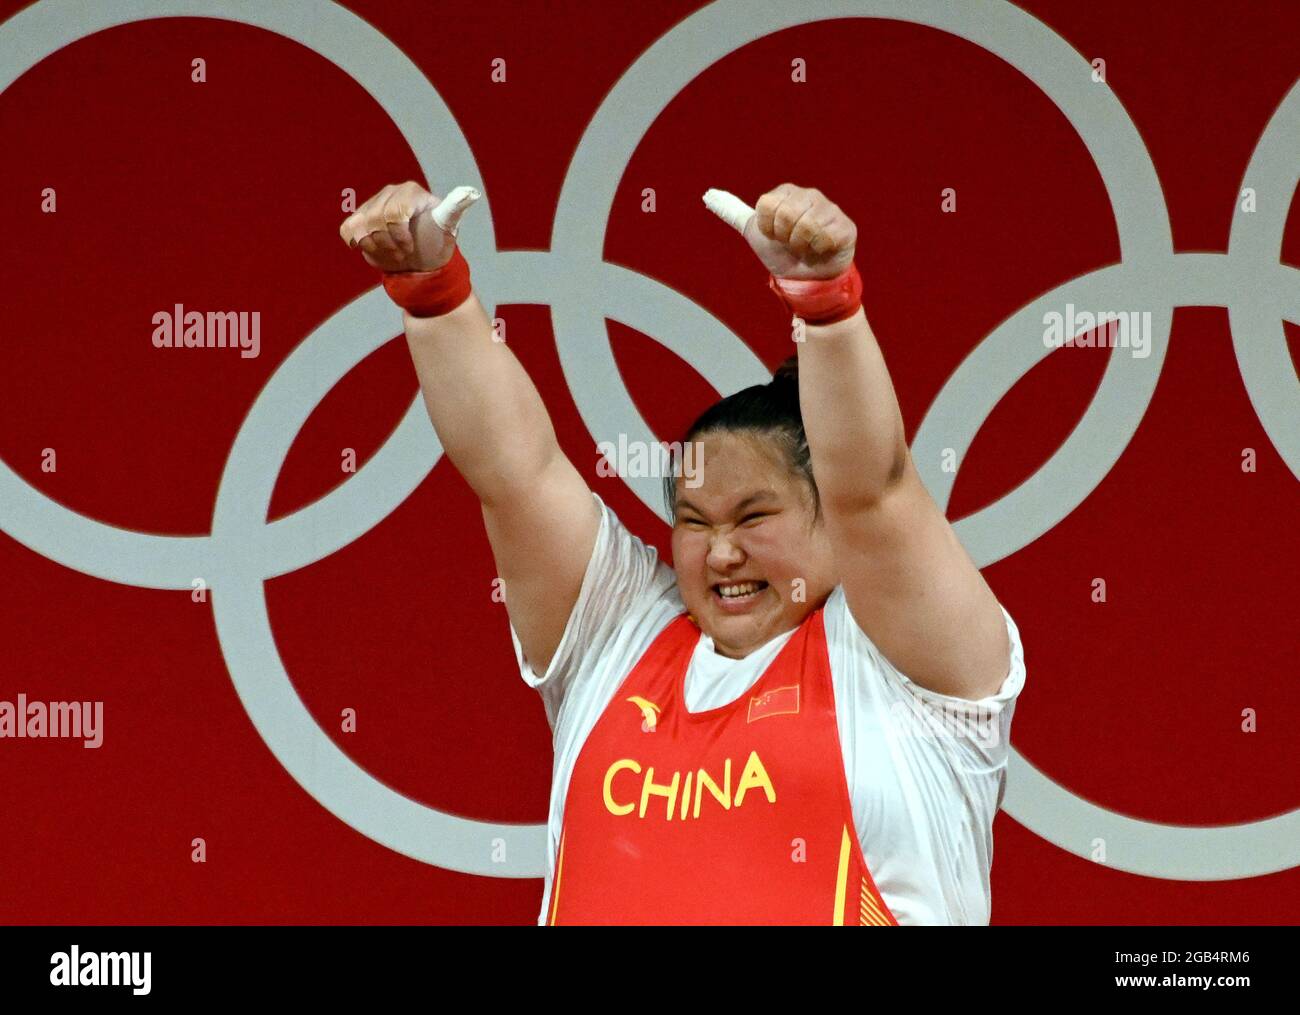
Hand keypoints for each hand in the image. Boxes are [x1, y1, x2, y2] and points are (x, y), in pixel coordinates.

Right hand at [339, 181, 479, 272]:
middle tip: (402, 254)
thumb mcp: (448, 226)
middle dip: (389, 244)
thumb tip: (472, 192)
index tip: (409, 248)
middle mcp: (390, 192)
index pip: (395, 211)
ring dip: (375, 246)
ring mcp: (373, 203)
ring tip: (392, 252)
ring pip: (361, 225)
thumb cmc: (434, 241)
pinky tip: (374, 247)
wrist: (419, 258)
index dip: (399, 234)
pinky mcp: (359, 217)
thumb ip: (455, 208)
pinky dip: (359, 243)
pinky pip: (348, 229)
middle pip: (376, 219)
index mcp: (411, 192)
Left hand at [704, 183, 855, 280]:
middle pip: (787, 215)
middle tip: (791, 244)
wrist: (806, 280)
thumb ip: (733, 213)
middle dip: (784, 238)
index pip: (768, 206)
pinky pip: (825, 237)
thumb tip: (708, 195)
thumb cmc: (781, 254)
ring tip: (806, 248)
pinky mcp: (845, 226)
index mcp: (787, 193)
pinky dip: (819, 251)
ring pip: (806, 226)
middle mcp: (810, 195)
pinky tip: (821, 250)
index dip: (768, 228)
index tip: (774, 236)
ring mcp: (830, 209)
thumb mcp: (755, 232)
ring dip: (801, 246)